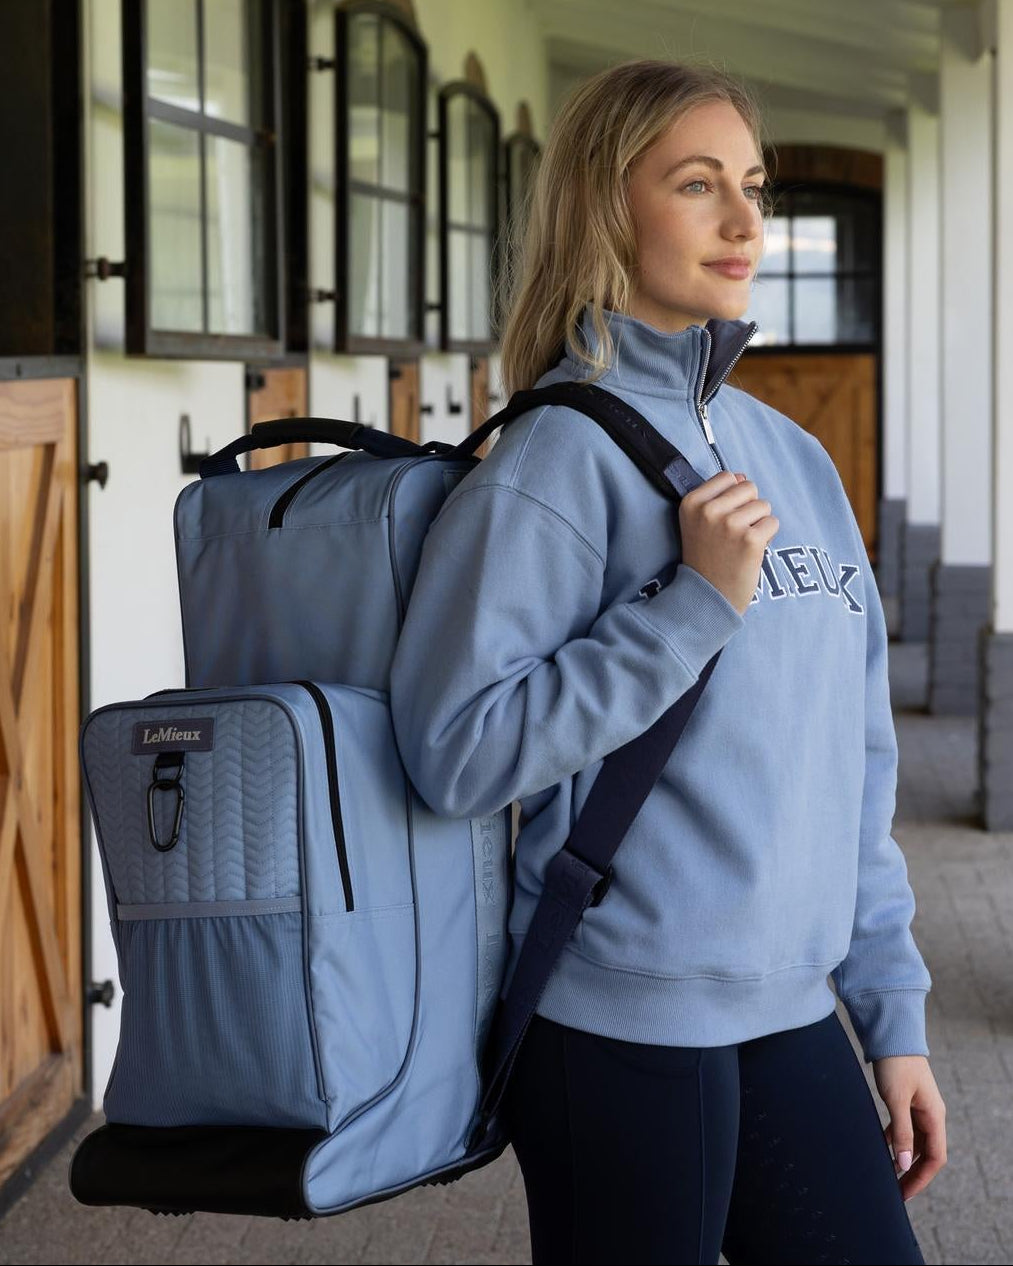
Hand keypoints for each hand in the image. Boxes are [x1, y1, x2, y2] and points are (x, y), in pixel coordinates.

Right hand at [678, 471, 778, 614]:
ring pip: (764, 505)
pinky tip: (751, 552)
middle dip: (748, 508)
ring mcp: (729, 524)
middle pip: (748, 487)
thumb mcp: (699, 522)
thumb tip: (741, 476)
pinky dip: (767, 537)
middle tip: (733, 534)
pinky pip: (772, 522)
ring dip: (758, 523)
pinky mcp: (750, 540)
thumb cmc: (706, 557)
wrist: (708, 596)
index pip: (727, 477)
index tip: (722, 518)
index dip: (732, 497)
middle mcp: (708, 511)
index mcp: (691, 503)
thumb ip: (717, 496)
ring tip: (741, 543)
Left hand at [872, 1054, 946, 1200]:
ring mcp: (919, 1107)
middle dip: (912, 1173)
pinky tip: (882, 1148)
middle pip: (926, 1153)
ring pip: (915, 1141)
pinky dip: (895, 1140)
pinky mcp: (906, 1100)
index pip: (935, 1158)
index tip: (904, 1193)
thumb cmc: (895, 1064)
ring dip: (903, 1158)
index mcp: (934, 1116)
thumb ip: (901, 1132)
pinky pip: (905, 1128)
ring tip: (887, 1175)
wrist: (891, 1034)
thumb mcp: (896, 1099)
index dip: (920, 1178)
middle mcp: (931, 1114)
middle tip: (895, 1191)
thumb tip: (903, 1164)